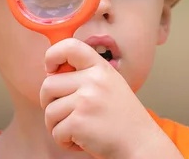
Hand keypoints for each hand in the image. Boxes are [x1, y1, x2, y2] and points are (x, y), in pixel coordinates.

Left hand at [40, 38, 182, 158]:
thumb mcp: (109, 85)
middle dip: (49, 102)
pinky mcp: (79, 122)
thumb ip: (85, 75)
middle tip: (64, 114)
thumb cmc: (121, 117)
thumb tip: (51, 73)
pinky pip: (55, 131)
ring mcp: (86, 100)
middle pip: (48, 84)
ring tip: (77, 130)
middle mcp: (93, 80)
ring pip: (49, 111)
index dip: (52, 55)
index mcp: (100, 68)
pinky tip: (82, 140)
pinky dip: (64, 141)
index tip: (50, 69)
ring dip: (57, 126)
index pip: (70, 46)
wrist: (140, 143)